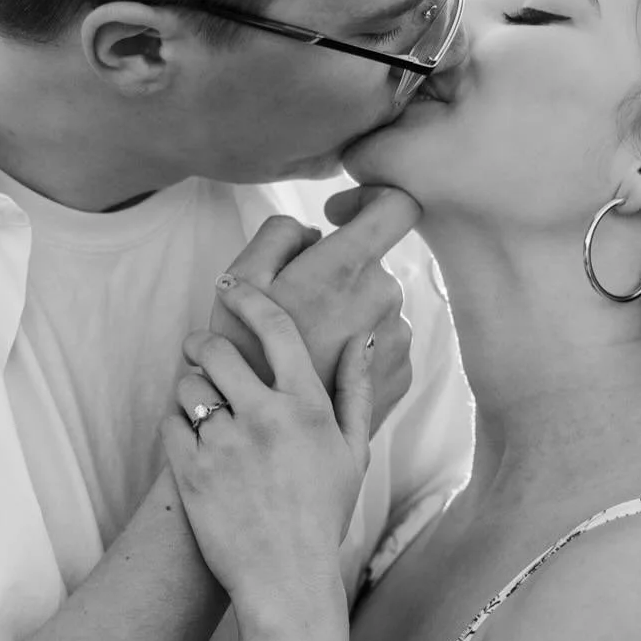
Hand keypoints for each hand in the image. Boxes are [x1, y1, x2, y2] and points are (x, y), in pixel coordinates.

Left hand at [162, 275, 376, 618]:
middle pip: (218, 349)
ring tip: (202, 406)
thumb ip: (356, 390)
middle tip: (203, 351)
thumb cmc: (324, 516)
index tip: (233, 287)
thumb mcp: (353, 452)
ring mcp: (225, 446)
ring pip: (188, 385)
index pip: (276, 328)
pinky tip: (192, 438)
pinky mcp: (190, 472)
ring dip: (190, 387)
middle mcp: (265, 419)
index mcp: (307, 407)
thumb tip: (362, 337)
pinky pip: (169, 422)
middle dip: (205, 344)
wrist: (287, 581)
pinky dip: (176, 424)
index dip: (249, 298)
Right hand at [209, 188, 419, 434]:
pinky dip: (356, 349)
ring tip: (307, 346)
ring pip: (377, 305)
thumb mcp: (240, 281)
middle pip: (373, 262)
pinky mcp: (400, 376)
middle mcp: (384, 298)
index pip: (399, 205)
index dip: (373, 199)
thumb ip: (280, 234)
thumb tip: (315, 232)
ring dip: (347, 314)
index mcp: (346, 267)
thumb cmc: (244, 357)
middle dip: (338, 273)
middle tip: (294, 307)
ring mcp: (397, 340)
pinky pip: (382, 343)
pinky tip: (322, 370)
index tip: (339, 216)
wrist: (267, 441)